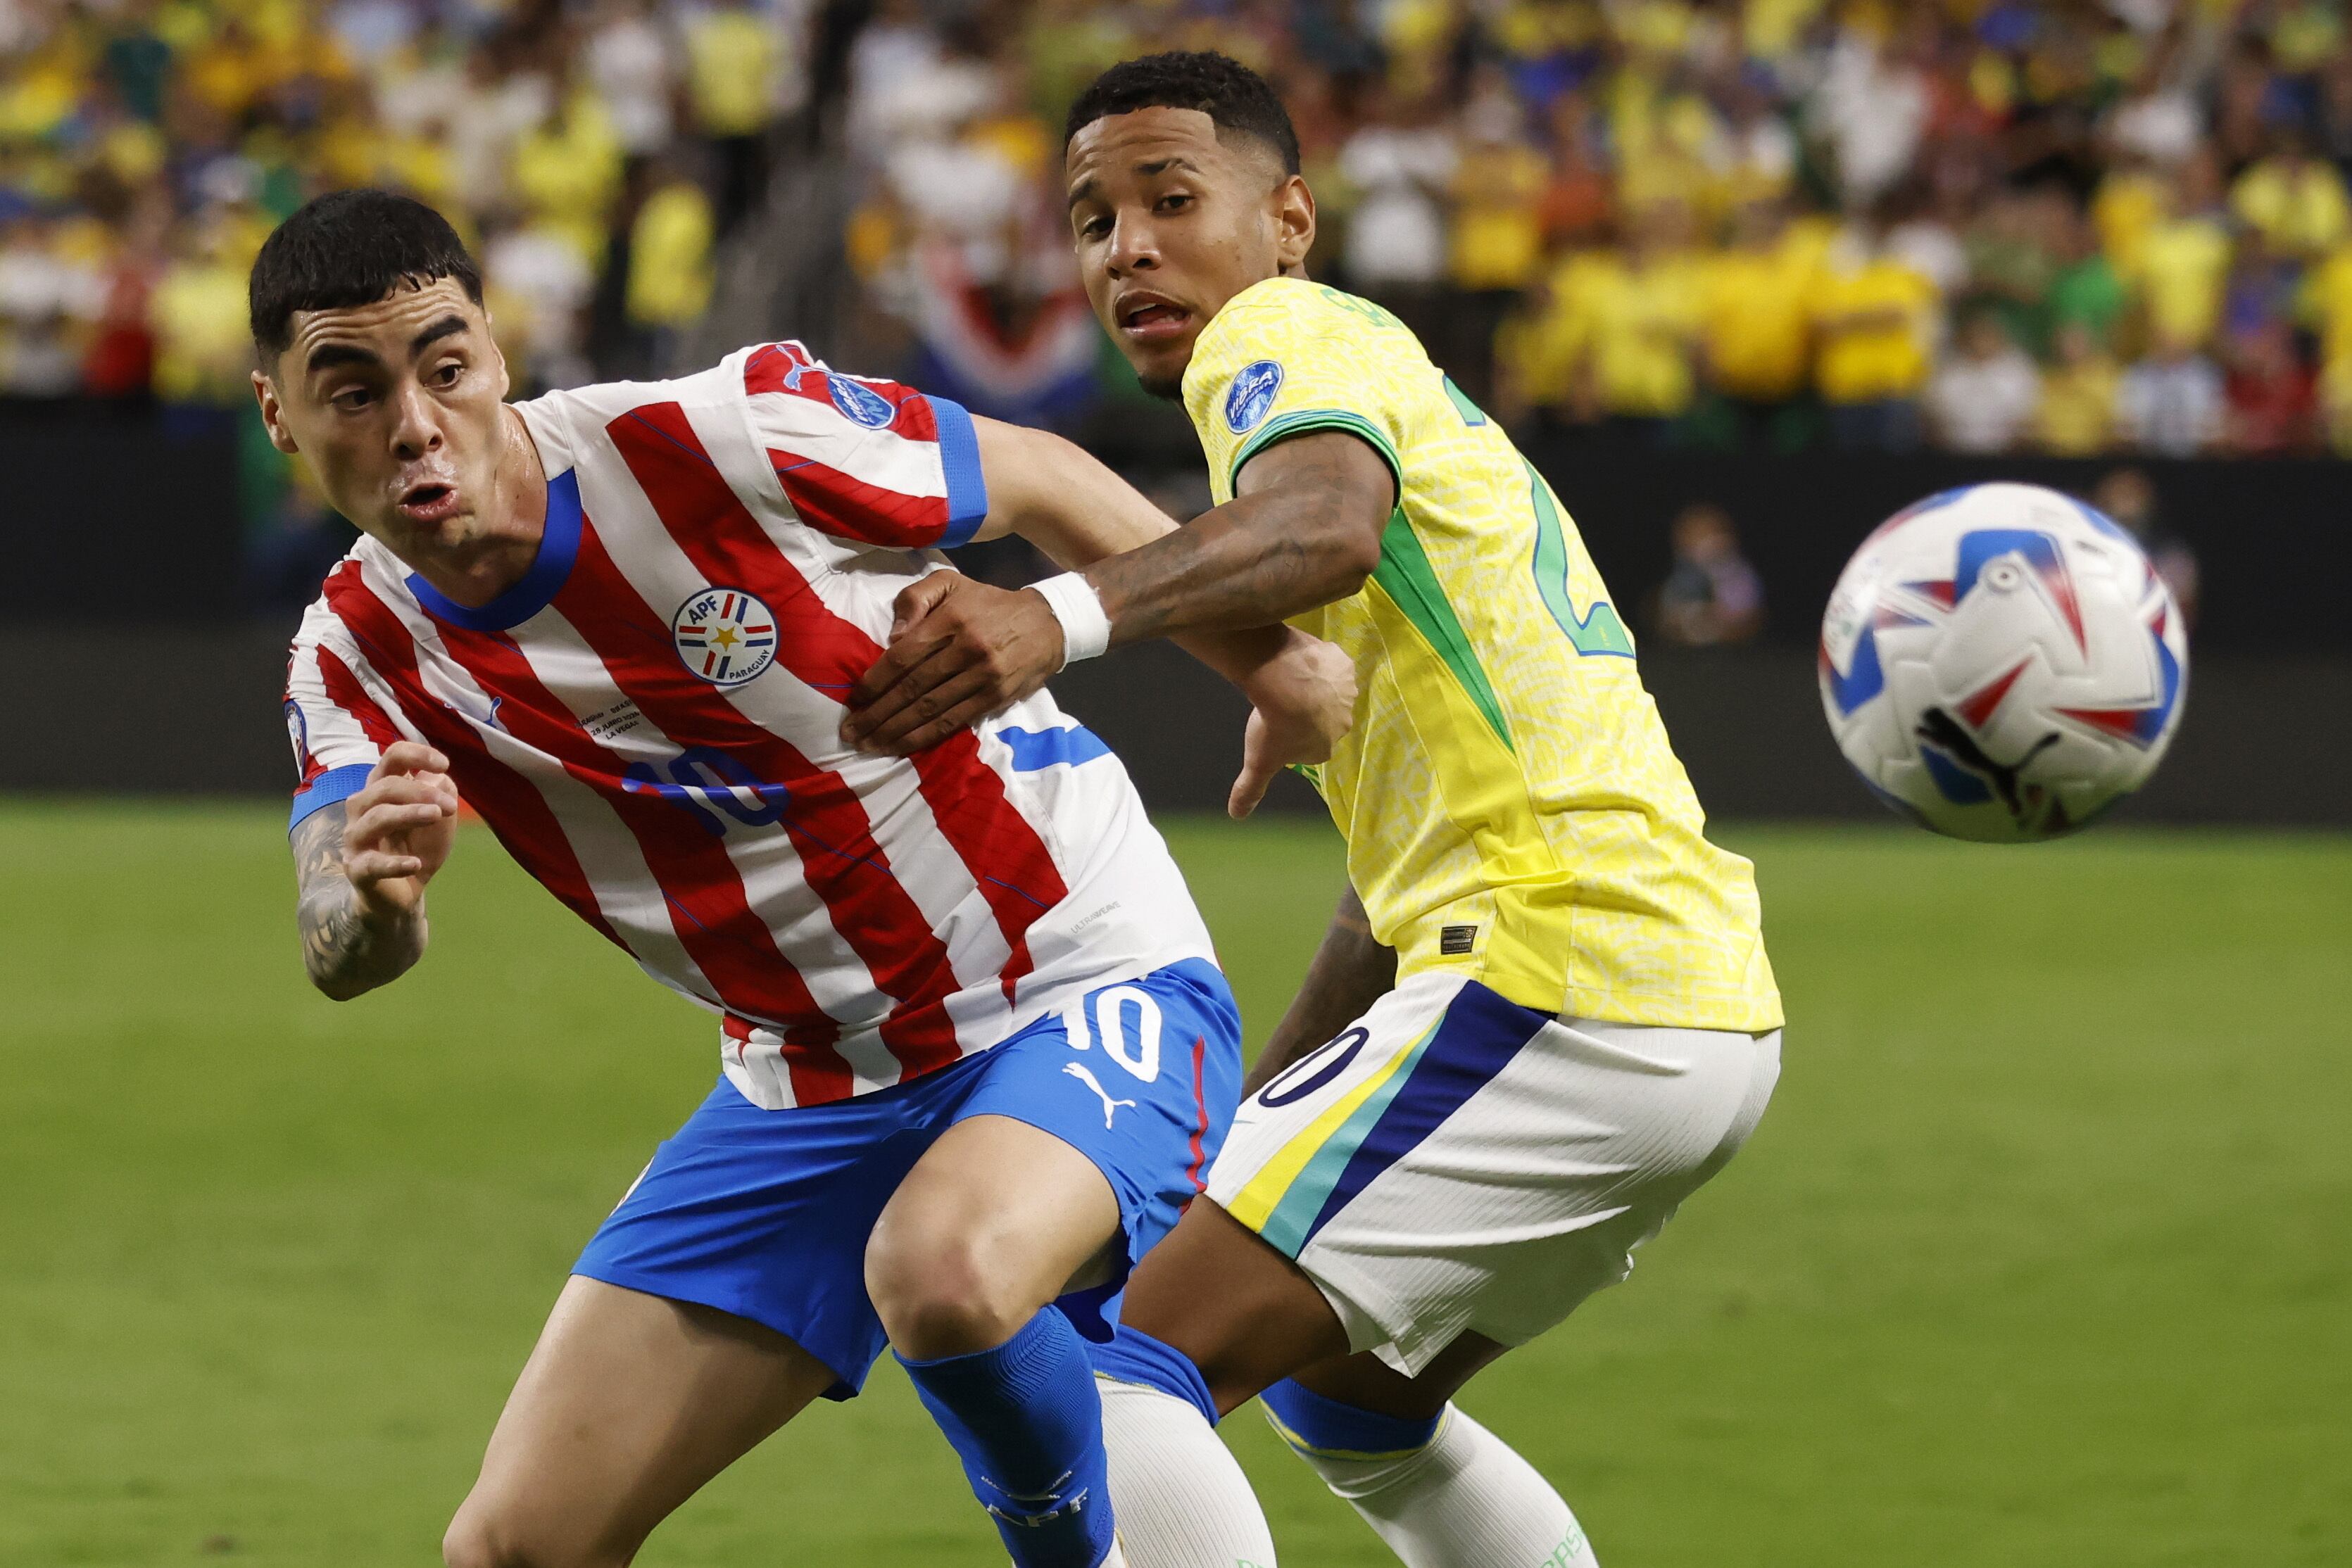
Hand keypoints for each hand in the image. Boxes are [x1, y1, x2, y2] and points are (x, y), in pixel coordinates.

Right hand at [343, 742, 459, 915]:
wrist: (402, 891)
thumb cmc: (418, 846)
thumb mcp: (439, 819)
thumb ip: (441, 795)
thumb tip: (440, 778)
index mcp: (381, 788)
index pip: (392, 758)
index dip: (416, 755)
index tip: (444, 764)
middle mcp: (362, 808)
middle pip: (384, 787)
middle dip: (420, 792)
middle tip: (451, 807)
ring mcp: (356, 838)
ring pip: (376, 817)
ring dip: (409, 814)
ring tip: (437, 816)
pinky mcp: (357, 869)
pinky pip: (372, 863)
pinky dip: (395, 863)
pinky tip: (416, 863)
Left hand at [843, 572, 1066, 754]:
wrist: (1047, 623)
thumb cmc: (988, 603)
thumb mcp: (951, 581)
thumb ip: (916, 597)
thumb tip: (892, 636)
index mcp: (951, 620)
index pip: (903, 656)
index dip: (875, 682)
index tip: (854, 700)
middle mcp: (966, 649)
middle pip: (912, 689)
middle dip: (878, 714)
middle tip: (851, 732)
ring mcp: (983, 677)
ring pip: (930, 710)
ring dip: (895, 732)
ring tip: (869, 744)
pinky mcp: (996, 698)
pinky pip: (954, 722)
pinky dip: (925, 737)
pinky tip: (902, 746)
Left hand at [1228, 632, 1357, 818]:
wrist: (1285, 679)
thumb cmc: (1273, 724)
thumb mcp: (1258, 761)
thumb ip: (1250, 789)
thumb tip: (1237, 815)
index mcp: (1325, 748)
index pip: (1311, 746)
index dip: (1293, 736)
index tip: (1277, 726)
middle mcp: (1343, 723)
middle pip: (1323, 718)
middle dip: (1306, 711)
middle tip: (1282, 701)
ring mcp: (1347, 693)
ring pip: (1330, 691)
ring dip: (1315, 687)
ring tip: (1290, 678)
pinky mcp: (1345, 665)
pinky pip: (1333, 663)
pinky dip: (1321, 662)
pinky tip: (1303, 660)